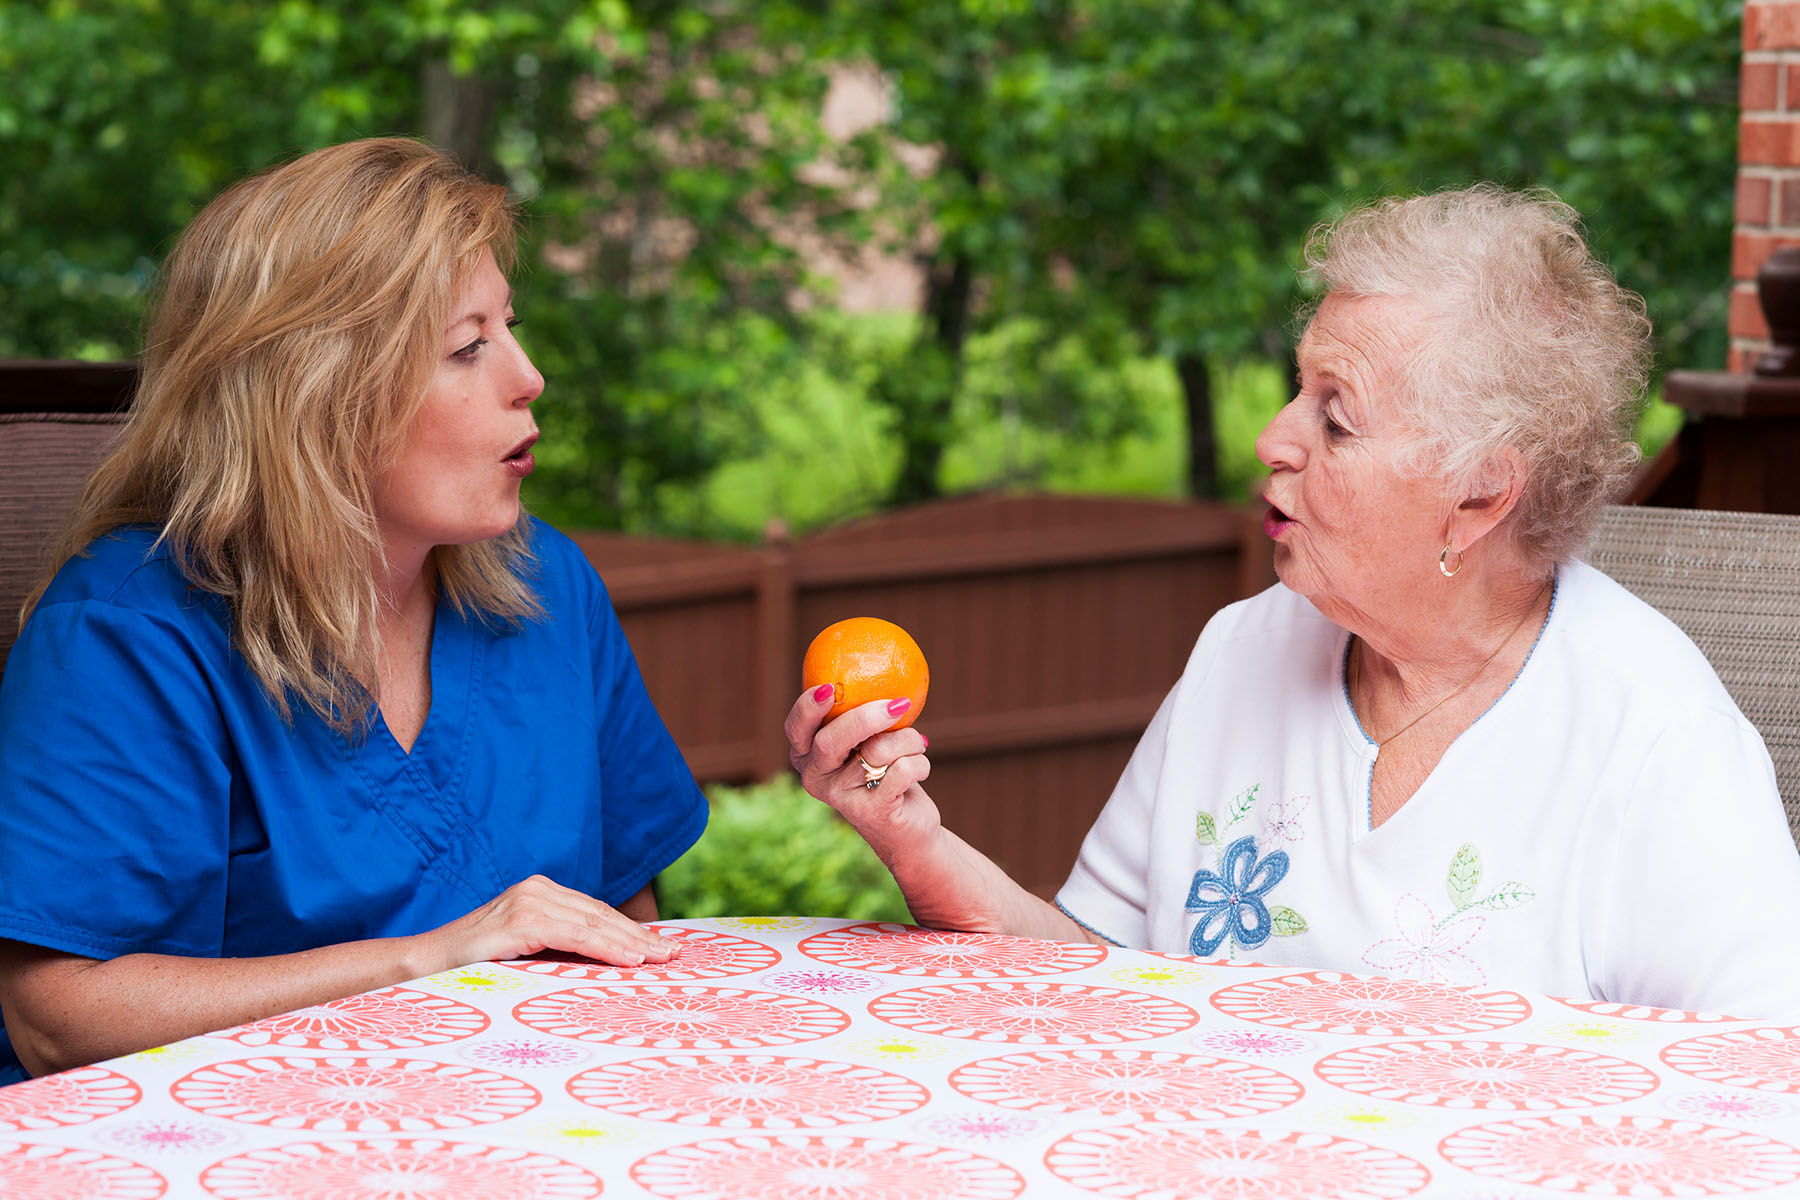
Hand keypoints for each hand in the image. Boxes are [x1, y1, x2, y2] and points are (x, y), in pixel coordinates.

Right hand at [408, 875, 678, 976]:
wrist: (419, 966)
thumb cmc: (471, 967)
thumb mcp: (523, 953)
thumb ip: (556, 949)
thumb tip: (604, 967)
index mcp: (539, 894)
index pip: (596, 912)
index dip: (631, 930)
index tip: (662, 948)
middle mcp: (536, 889)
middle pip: (600, 915)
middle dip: (640, 936)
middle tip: (674, 955)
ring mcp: (527, 902)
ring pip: (592, 924)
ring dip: (631, 943)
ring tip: (660, 959)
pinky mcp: (518, 921)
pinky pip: (572, 935)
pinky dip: (604, 947)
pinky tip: (628, 959)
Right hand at [785, 685, 934, 846]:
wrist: (906, 826)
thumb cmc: (885, 770)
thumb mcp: (869, 740)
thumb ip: (862, 713)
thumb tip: (881, 663)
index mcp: (807, 755)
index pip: (797, 728)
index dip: (808, 707)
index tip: (827, 688)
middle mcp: (815, 777)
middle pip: (832, 739)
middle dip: (867, 717)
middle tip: (899, 704)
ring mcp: (840, 798)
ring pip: (878, 750)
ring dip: (909, 741)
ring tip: (917, 745)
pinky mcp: (870, 813)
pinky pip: (902, 770)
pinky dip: (921, 764)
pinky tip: (921, 771)